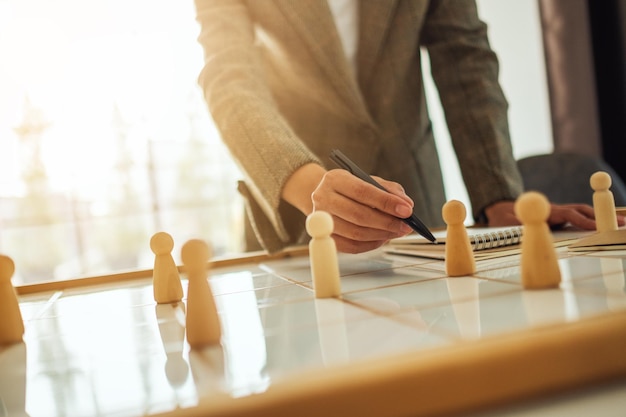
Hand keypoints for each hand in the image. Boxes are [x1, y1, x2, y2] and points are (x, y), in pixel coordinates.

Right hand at [310, 169, 413, 252]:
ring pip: (356, 233)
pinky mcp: (324, 237)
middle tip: (405, 226)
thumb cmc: (351, 189)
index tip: (407, 210)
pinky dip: (371, 244)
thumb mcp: (369, 181)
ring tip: (396, 232)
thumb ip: (389, 190)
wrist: (326, 198)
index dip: (386, 202)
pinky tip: (383, 238)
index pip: (363, 192)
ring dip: (381, 235)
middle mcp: (323, 198)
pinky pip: (351, 246)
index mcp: (335, 179)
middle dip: (387, 223)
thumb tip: (407, 205)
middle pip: (358, 215)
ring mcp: (321, 220)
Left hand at [484, 200, 624, 229]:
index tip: (597, 228)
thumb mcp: (508, 221)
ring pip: (584, 213)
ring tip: (622, 223)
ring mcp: (560, 213)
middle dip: (602, 216)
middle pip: (582, 211)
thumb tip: (527, 221)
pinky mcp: (561, 217)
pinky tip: (607, 224)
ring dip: (601, 217)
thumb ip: (518, 221)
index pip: (569, 215)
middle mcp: (556, 210)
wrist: (500, 209)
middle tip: (622, 223)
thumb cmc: (504, 217)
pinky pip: (580, 217)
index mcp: (547, 211)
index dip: (583, 221)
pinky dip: (594, 219)